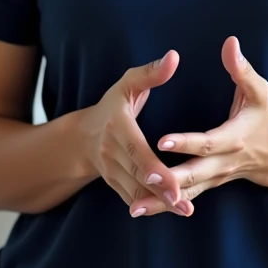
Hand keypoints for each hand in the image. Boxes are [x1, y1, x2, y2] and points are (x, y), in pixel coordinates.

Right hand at [82, 50, 193, 217]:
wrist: (83, 135)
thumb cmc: (113, 104)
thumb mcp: (128, 83)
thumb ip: (151, 72)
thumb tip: (174, 57)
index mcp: (117, 125)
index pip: (134, 147)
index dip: (150, 164)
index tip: (168, 178)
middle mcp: (110, 150)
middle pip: (136, 173)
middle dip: (159, 189)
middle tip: (181, 201)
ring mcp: (110, 170)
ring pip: (135, 190)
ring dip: (158, 202)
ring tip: (184, 209)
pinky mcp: (114, 183)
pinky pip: (132, 197)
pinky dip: (149, 206)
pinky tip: (170, 210)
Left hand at [128, 37, 267, 216]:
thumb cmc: (261, 117)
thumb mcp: (258, 91)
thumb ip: (242, 69)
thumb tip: (230, 43)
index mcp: (234, 138)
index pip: (207, 142)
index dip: (185, 142)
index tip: (162, 140)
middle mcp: (223, 163)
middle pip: (195, 174)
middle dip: (170, 178)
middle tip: (145, 176)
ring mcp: (214, 178)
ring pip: (186, 193)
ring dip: (161, 201)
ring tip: (135, 206)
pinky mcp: (206, 185)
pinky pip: (183, 198)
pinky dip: (163, 206)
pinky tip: (140, 209)